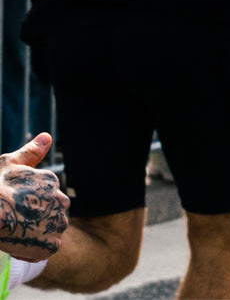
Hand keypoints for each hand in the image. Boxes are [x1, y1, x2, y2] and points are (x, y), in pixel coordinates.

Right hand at [0, 133, 68, 259]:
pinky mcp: (51, 244)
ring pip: (49, 231)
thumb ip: (30, 153)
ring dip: (34, 235)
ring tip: (13, 232)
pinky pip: (46, 249)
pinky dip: (33, 250)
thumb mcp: (9, 164)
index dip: (23, 205)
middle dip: (32, 220)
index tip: (9, 208)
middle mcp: (61, 199)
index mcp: (51, 181)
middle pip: (48, 213)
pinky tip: (17, 245)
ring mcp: (58, 222)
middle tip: (11, 222)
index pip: (41, 197)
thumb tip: (48, 137)